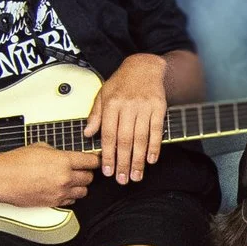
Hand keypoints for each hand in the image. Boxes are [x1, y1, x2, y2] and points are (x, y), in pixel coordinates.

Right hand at [0, 143, 98, 207]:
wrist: (1, 178)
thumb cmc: (15, 162)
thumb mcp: (40, 147)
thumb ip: (57, 152)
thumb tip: (64, 155)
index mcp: (64, 161)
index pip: (91, 162)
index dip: (95, 160)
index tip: (96, 159)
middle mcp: (65, 178)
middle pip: (89, 178)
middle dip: (86, 172)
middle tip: (81, 169)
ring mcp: (60, 192)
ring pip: (83, 191)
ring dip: (80, 185)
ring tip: (71, 180)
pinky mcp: (54, 203)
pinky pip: (71, 201)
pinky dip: (70, 196)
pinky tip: (63, 189)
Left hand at [87, 53, 168, 183]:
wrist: (145, 65)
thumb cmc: (122, 82)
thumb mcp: (103, 94)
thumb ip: (95, 114)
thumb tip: (87, 133)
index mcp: (111, 104)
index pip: (108, 134)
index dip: (108, 155)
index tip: (107, 171)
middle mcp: (127, 106)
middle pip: (124, 140)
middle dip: (123, 162)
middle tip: (122, 180)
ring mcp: (144, 107)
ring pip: (140, 139)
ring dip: (138, 160)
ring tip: (136, 175)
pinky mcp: (159, 108)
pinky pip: (157, 131)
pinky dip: (154, 147)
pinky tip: (151, 160)